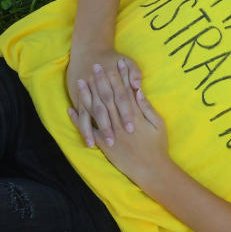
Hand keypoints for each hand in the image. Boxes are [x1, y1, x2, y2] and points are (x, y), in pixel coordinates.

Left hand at [71, 59, 169, 185]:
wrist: (149, 168)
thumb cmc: (157, 145)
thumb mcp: (158, 124)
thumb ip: (147, 108)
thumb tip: (138, 92)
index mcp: (134, 116)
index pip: (125, 91)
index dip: (121, 76)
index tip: (117, 62)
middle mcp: (119, 122)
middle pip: (108, 97)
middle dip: (101, 81)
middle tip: (96, 66)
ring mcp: (109, 132)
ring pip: (95, 110)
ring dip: (87, 95)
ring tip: (81, 81)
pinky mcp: (102, 143)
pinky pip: (88, 130)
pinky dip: (78, 120)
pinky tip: (71, 109)